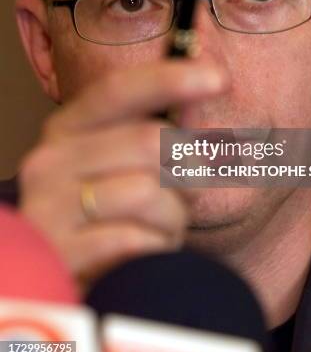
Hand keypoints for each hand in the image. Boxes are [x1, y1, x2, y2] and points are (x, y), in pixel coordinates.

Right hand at [18, 60, 227, 289]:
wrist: (63, 276)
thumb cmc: (106, 214)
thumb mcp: (122, 165)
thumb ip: (157, 131)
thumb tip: (208, 88)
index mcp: (67, 129)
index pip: (118, 91)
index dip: (170, 79)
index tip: (219, 76)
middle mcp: (51, 160)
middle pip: (150, 142)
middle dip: (187, 171)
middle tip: (186, 192)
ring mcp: (50, 207)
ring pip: (150, 193)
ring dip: (173, 217)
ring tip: (158, 229)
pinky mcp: (62, 253)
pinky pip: (138, 240)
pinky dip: (155, 248)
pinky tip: (142, 254)